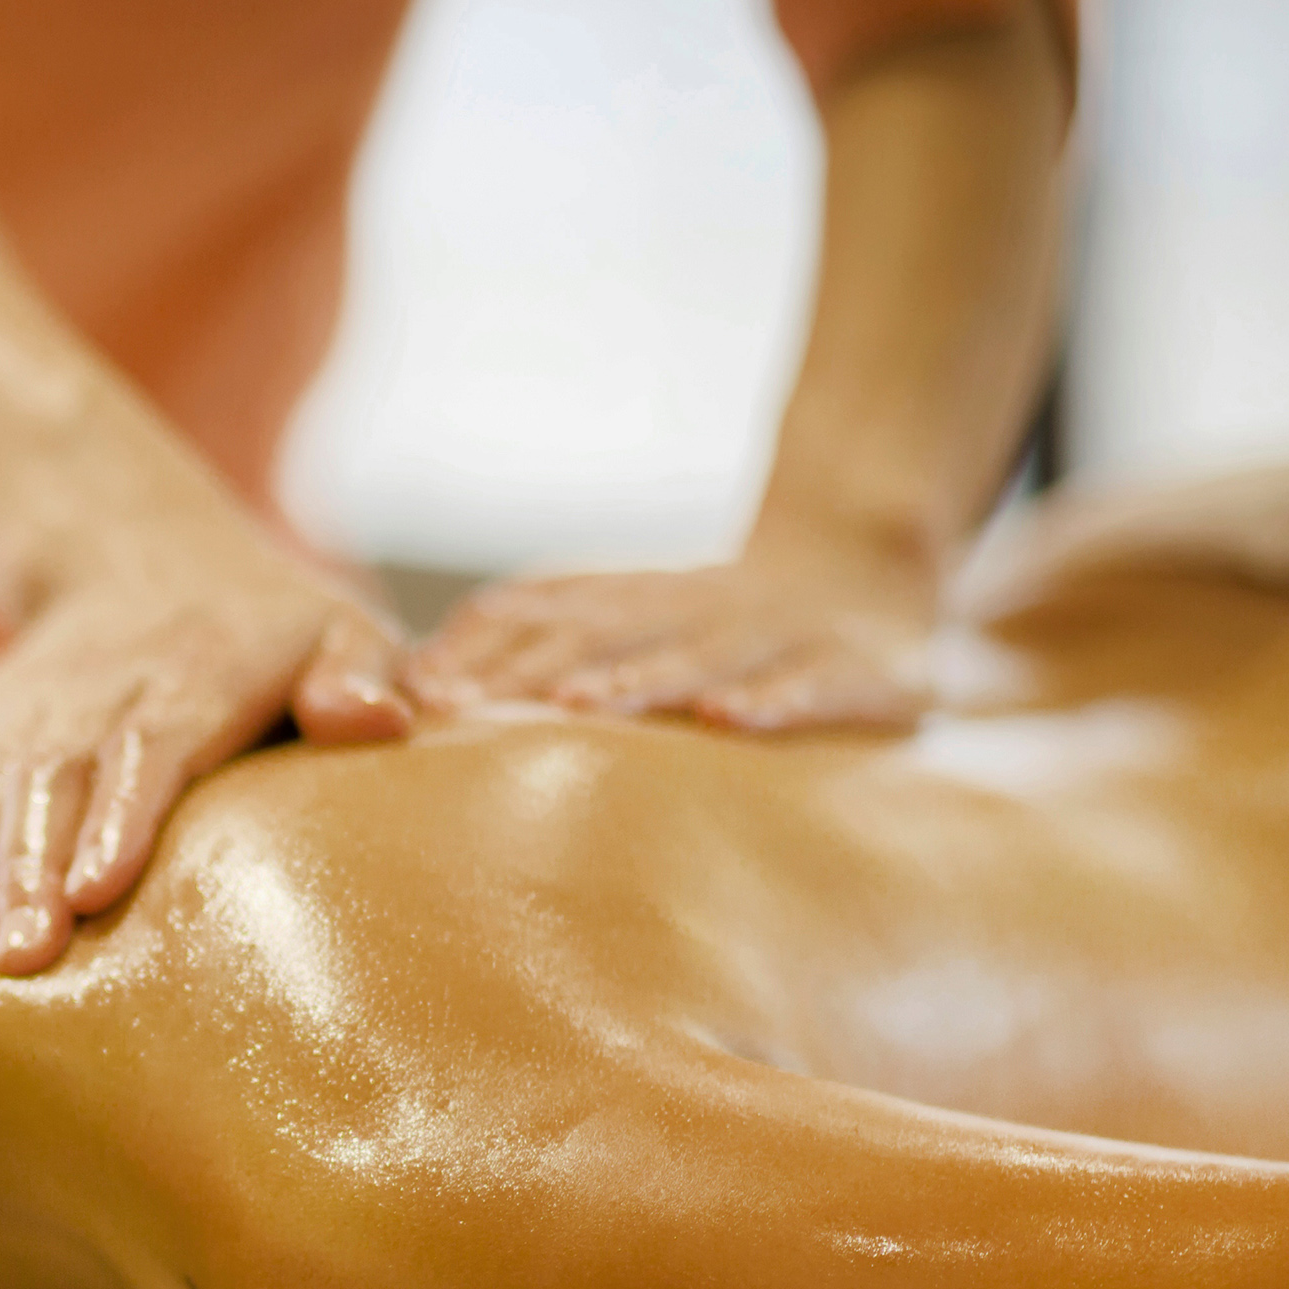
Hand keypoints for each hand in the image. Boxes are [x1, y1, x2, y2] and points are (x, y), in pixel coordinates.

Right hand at [0, 556, 410, 974]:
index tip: (93, 888)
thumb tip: (373, 720)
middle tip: (18, 955)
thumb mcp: (339, 629)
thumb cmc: (270, 629)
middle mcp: (99, 692)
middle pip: (58, 782)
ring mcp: (30, 707)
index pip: (151, 749)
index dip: (119, 817)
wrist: (142, 552)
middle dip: (29, 869)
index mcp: (193, 678)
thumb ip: (363, 676)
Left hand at [409, 543, 938, 731]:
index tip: (419, 692)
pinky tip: (730, 720)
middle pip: (608, 632)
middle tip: (464, 709)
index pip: (547, 611)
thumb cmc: (722, 623)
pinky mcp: (861, 667)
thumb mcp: (631, 622)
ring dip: (635, 678)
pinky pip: (816, 683)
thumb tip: (414, 688)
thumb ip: (538, 643)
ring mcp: (780, 634)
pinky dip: (774, 700)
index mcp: (638, 599)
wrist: (874, 568)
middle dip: (532, 668)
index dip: (485, 647)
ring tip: (574, 705)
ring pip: (699, 653)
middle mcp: (698, 607)